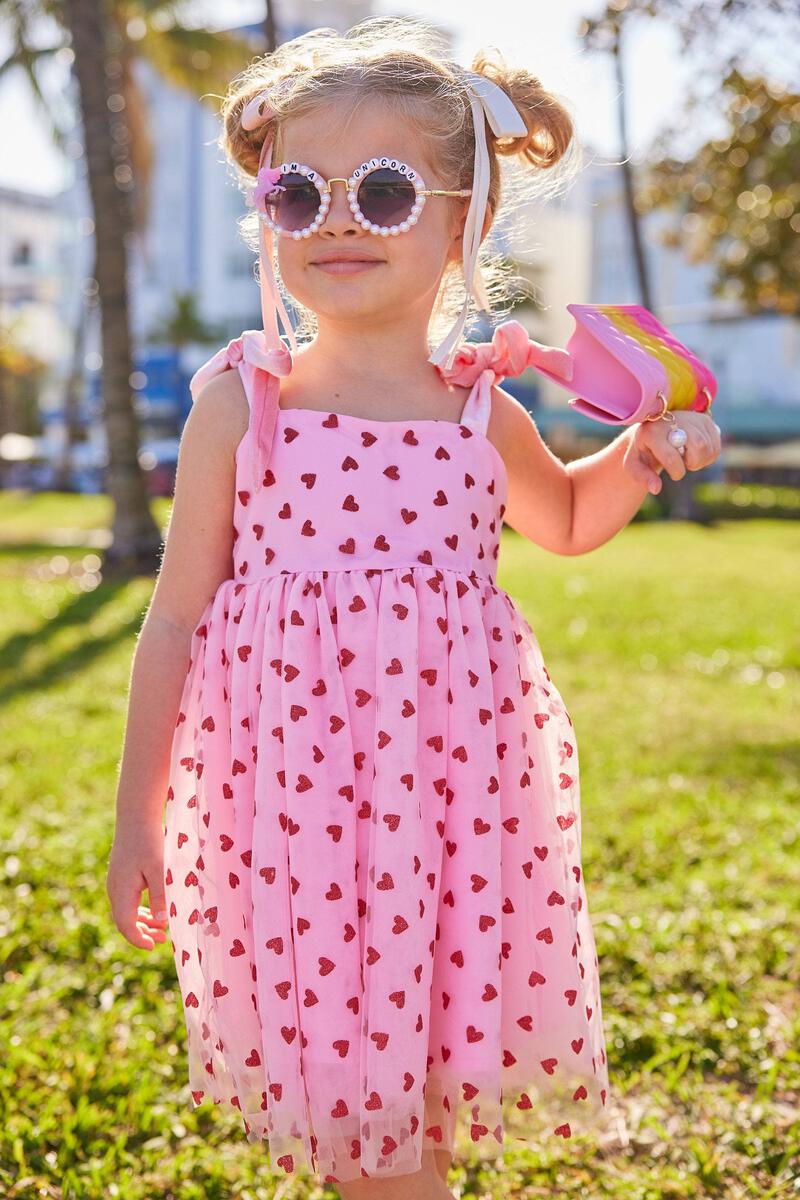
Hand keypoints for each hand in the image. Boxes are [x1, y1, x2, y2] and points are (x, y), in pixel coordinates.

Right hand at [106, 823, 169, 950]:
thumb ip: (159, 895)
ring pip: (126, 912)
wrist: (136, 816)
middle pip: (124, 921)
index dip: (139, 939)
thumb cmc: (149, 842)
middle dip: (142, 934)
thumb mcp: (159, 869)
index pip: (126, 925)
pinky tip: (154, 913)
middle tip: (162, 940)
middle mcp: (114, 889)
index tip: (154, 947)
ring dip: (142, 923)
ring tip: (161, 929)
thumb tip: (161, 922)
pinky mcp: (121, 876)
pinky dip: (140, 911)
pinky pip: (127, 901)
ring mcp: (116, 883)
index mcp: (121, 891)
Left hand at [623, 411, 721, 494]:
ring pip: (709, 446)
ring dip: (701, 461)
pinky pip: (716, 444)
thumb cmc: (644, 450)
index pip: (672, 456)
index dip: (677, 472)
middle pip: (699, 446)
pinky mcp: (705, 420)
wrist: (653, 429)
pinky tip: (696, 454)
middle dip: (694, 463)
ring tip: (688, 458)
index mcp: (652, 432)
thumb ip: (642, 476)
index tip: (674, 474)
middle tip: (685, 464)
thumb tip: (656, 489)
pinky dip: (709, 456)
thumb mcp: (635, 463)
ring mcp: (692, 417)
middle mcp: (673, 419)